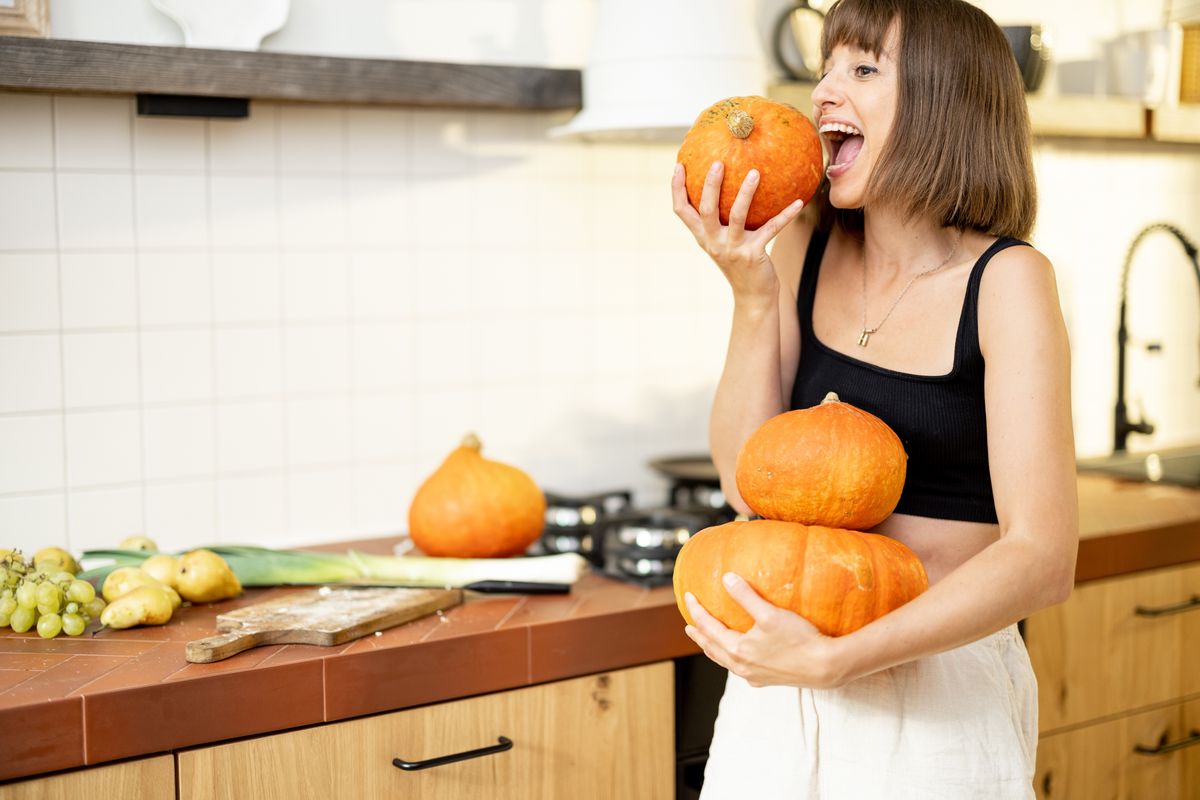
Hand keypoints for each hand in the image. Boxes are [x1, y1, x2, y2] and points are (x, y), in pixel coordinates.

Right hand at [671, 161, 804, 305]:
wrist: (752, 295)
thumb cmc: (739, 261)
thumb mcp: (723, 241)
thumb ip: (721, 220)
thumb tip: (731, 185)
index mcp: (703, 236)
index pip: (681, 211)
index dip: (677, 188)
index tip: (678, 165)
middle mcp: (714, 242)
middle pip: (706, 210)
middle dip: (710, 185)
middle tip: (718, 163)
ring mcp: (732, 249)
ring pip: (737, 217)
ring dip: (746, 193)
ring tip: (755, 173)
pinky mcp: (753, 255)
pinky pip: (771, 229)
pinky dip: (786, 215)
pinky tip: (798, 202)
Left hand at [683, 573, 846, 688]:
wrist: (826, 667)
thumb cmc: (799, 639)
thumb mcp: (769, 613)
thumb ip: (745, 596)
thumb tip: (726, 578)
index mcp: (737, 650)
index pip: (708, 628)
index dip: (696, 611)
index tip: (688, 596)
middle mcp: (741, 667)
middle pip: (712, 648)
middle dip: (699, 635)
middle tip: (689, 626)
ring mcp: (754, 676)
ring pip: (725, 661)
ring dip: (714, 649)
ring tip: (708, 641)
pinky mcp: (767, 680)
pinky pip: (740, 669)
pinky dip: (731, 659)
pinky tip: (739, 657)